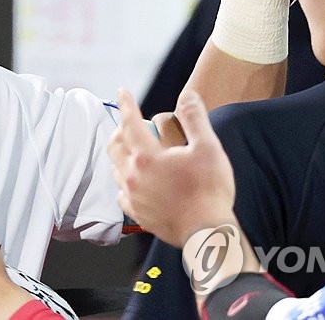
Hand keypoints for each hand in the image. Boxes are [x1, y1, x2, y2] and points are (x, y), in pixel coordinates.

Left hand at [108, 89, 235, 246]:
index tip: (122, 91)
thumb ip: (195, 118)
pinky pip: (122, 194)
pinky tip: (134, 181)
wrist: (207, 233)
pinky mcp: (138, 214)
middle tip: (130, 122)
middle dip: (120, 129)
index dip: (126, 104)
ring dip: (121, 154)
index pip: (130, 122)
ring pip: (116, 169)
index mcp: (146, 156)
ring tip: (132, 148)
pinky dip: (125, 181)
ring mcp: (133, 197)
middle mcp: (133, 176)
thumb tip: (187, 95)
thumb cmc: (209, 190)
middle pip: (115, 145)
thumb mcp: (208, 148)